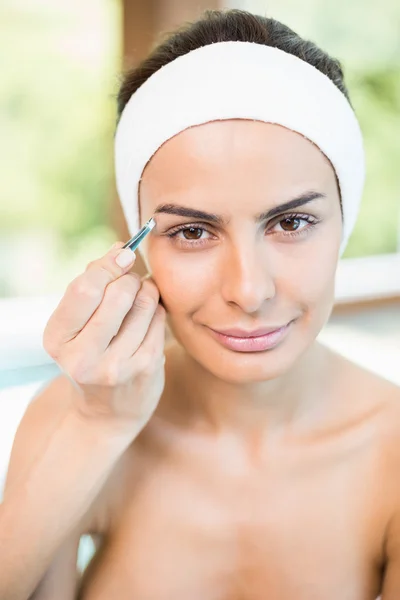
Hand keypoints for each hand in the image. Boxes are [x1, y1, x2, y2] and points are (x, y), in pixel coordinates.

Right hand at [43, 242, 165, 428]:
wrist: (106, 412)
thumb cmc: (90, 354)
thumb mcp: (76, 326)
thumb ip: (91, 286)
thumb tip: (120, 250)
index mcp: (58, 340)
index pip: (84, 289)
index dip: (107, 265)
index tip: (123, 253)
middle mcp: (84, 357)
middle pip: (119, 294)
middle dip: (130, 278)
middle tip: (131, 280)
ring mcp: (118, 366)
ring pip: (145, 303)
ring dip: (147, 291)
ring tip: (141, 296)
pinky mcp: (146, 369)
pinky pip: (161, 320)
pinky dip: (158, 311)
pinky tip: (149, 318)